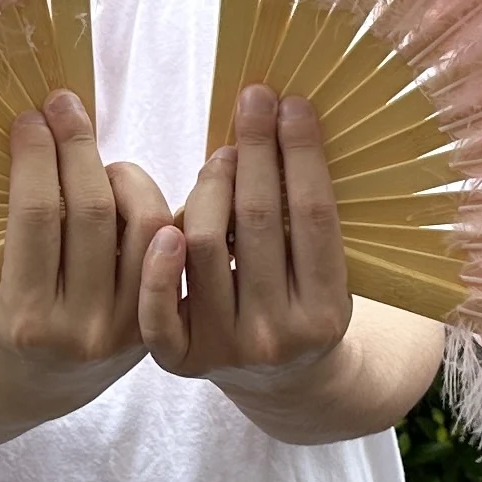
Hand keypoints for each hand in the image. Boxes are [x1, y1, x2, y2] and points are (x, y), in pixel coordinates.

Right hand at [0, 91, 173, 449]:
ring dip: (120, 171)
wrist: (36, 383)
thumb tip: (32, 128)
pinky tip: (133, 179)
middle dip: (76, 145)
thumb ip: (14, 221)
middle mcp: (82, 328)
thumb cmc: (4, 311)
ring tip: (96, 155)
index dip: (35, 155)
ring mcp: (127, 329)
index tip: (29, 117)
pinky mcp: (158, 322)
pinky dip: (156, 202)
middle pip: (90, 210)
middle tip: (64, 105)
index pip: (36, 215)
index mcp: (27, 317)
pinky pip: (167, 246)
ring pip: (142, 222)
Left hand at [140, 85, 445, 443]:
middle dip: (256, 149)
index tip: (293, 103)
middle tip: (254, 100)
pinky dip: (155, 264)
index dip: (301, 154)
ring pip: (203, 244)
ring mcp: (226, 349)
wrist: (282, 381)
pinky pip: (157, 308)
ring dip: (211, 183)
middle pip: (256, 221)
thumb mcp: (327, 273)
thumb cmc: (304, 303)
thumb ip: (306, 218)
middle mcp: (276, 335)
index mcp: (326, 314)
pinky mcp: (181, 360)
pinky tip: (165, 223)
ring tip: (224, 153)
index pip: (312, 215)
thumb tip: (284, 121)